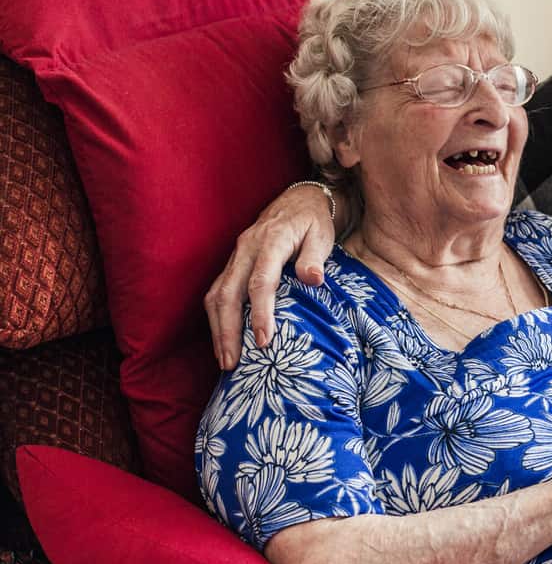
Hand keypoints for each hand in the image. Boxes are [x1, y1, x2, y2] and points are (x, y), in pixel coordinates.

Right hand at [204, 184, 335, 369]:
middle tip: (232, 363)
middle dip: (228, 330)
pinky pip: (218, 292)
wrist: (300, 200)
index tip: (264, 341)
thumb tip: (313, 279)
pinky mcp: (233, 263)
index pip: (261, 282)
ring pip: (217, 294)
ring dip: (218, 329)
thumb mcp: (322, 234)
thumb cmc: (314, 221)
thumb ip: (315, 256)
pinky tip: (224, 341)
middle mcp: (246, 248)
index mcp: (271, 241)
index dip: (260, 313)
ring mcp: (236, 255)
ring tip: (226, 361)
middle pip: (229, 293)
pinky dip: (217, 319)